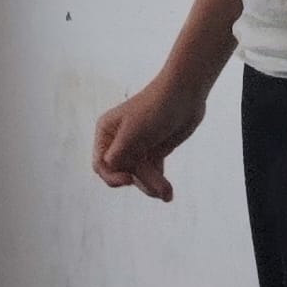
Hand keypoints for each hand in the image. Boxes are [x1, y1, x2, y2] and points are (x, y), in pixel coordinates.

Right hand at [93, 79, 205, 201]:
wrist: (185, 94)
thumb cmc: (155, 108)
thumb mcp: (133, 132)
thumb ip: (119, 154)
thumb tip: (107, 169)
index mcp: (107, 132)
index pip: (101, 165)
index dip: (113, 177)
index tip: (130, 179)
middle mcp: (119, 141)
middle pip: (123, 173)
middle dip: (141, 182)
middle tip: (162, 188)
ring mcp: (137, 147)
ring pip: (139, 177)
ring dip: (152, 186)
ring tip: (168, 193)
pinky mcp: (154, 151)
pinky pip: (152, 174)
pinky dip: (159, 183)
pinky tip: (168, 192)